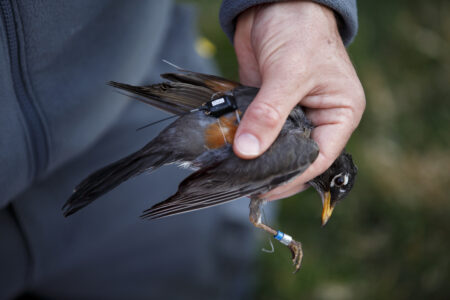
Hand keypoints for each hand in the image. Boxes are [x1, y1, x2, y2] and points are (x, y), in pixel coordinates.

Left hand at [233, 1, 364, 199]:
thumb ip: (269, 113)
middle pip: (296, 157)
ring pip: (274, 147)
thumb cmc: (300, 30)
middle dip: (272, 170)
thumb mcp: (289, 73)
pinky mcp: (269, 108)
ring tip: (234, 173)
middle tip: (245, 184)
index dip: (292, 177)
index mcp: (339, 114)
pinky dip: (244, 140)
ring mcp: (292, 115)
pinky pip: (257, 131)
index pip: (319, 158)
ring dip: (255, 157)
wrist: (276, 3)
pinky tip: (229, 151)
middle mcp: (318, 119)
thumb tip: (248, 150)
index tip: (265, 188)